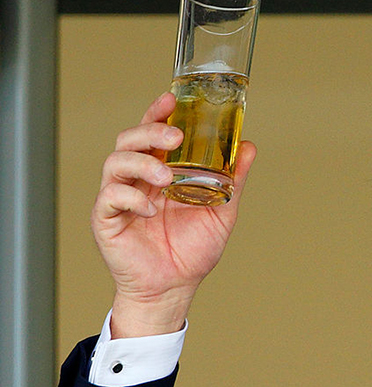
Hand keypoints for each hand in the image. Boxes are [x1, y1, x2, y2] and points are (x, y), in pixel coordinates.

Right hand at [92, 92, 256, 337]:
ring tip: (166, 177)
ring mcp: (118, 198)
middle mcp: (136, 180)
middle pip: (129, 141)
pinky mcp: (107, 219)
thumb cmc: (192, 250)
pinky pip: (110, 198)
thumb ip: (233, 180)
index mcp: (159, 172)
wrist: (175, 288)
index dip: (156, 113)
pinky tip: (153, 210)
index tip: (170, 98)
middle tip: (174, 135)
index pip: (152, 134)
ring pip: (116, 164)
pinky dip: (132, 198)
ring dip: (142, 163)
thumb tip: (249, 146)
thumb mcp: (221, 210)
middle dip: (150, 131)